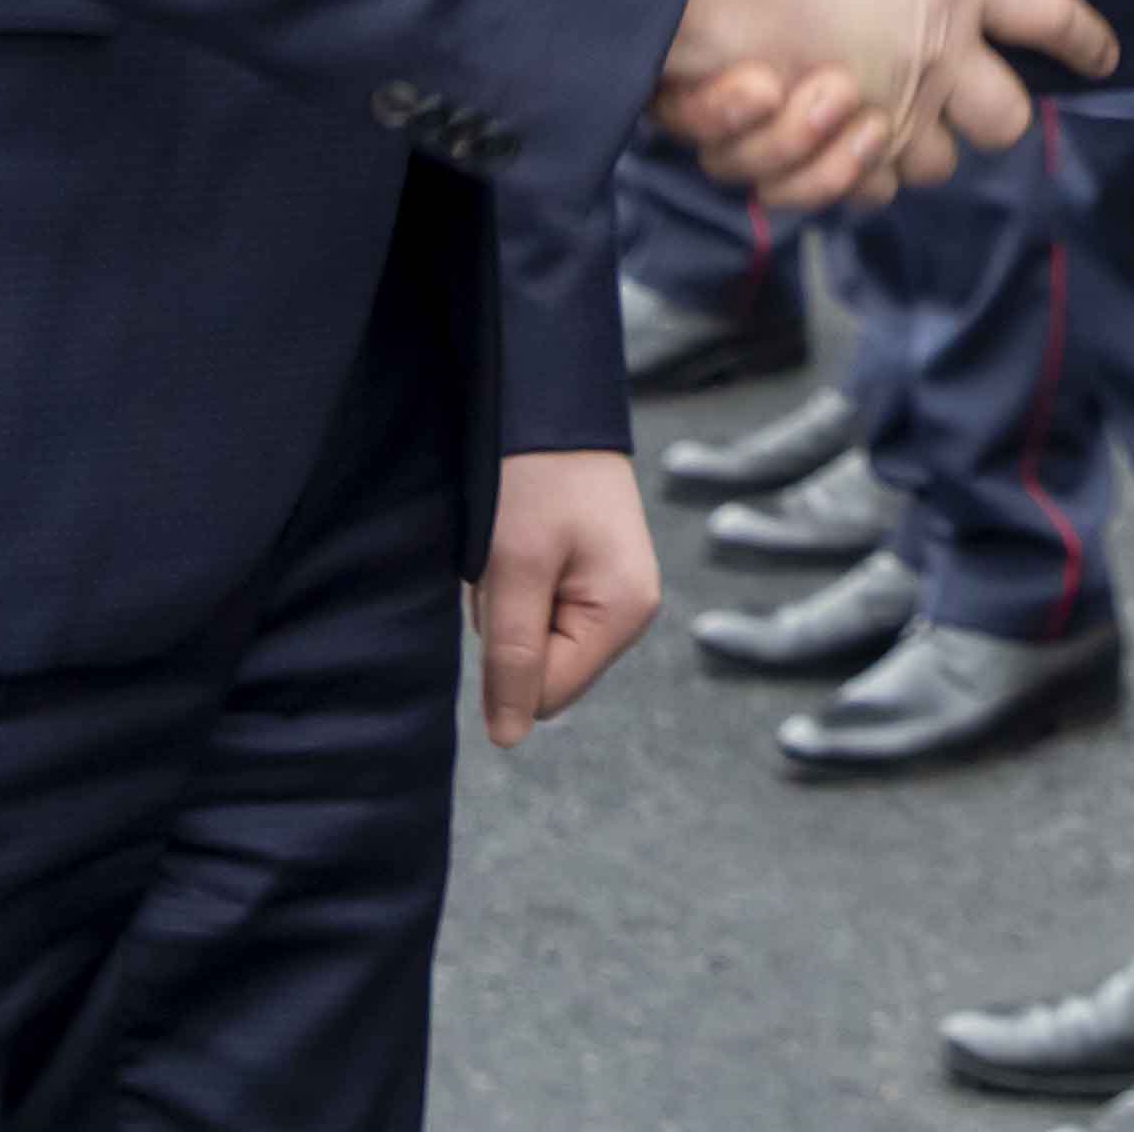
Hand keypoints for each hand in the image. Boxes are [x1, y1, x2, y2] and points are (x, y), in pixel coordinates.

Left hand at [471, 449, 658, 747]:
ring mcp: (612, 589)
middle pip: (542, 668)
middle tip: (505, 559)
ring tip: (509, 539)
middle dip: (507, 625)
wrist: (546, 394)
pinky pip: (537, 605)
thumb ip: (513, 658)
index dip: (506, 655)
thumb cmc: (533, 478)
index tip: (504, 586)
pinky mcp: (591, 570)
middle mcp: (629, 610)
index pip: (546, 693)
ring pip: (533, 636)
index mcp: (625, 615)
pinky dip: (512, 579)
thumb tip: (508, 739)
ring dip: (504, 598)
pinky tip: (515, 536)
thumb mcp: (514, 568)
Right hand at [653, 0, 1110, 207]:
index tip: (1099, 52)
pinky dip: (850, 173)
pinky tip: (824, 132)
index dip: (1082, 34)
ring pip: (935, 164)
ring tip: (861, 105)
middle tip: (942, 80)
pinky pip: (867, 191)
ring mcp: (887, 114)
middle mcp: (936, 54)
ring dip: (911, 143)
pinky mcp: (829, 158)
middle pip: (1008, 117)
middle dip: (988, 108)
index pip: (1050, 13)